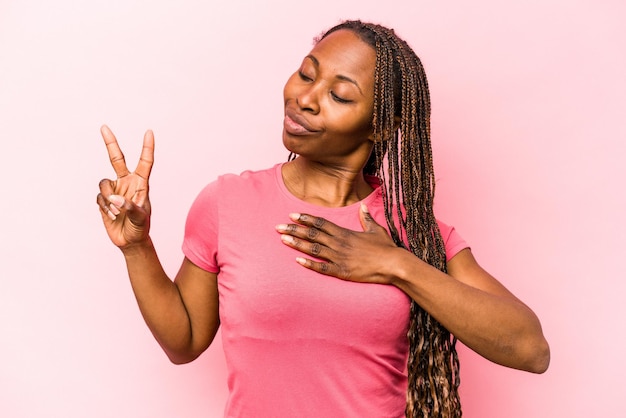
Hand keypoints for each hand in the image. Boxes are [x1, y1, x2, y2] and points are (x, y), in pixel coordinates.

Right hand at [96, 125, 153, 248]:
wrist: (130, 241)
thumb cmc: (141, 228)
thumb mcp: (141, 218)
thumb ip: (130, 207)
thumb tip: (115, 198)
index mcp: (141, 184)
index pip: (145, 162)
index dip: (147, 147)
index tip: (149, 132)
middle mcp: (126, 183)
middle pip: (116, 159)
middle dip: (110, 143)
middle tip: (104, 127)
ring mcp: (114, 190)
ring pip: (103, 183)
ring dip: (107, 198)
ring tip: (116, 211)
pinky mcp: (104, 200)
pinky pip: (99, 197)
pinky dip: (104, 207)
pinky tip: (111, 216)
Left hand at [275, 204, 401, 283]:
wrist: (393, 265)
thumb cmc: (386, 248)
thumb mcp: (376, 230)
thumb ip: (366, 219)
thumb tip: (363, 207)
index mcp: (345, 233)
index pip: (321, 223)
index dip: (305, 218)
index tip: (292, 215)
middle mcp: (339, 243)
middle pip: (312, 234)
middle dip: (294, 230)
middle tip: (278, 227)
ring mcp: (339, 257)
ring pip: (313, 249)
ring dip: (297, 244)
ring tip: (283, 239)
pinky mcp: (341, 272)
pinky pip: (322, 268)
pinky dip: (309, 264)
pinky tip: (297, 260)